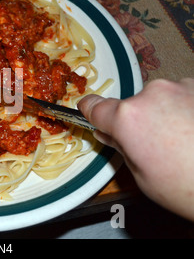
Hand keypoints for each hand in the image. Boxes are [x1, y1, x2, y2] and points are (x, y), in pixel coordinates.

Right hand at [78, 78, 193, 220]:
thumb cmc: (188, 188)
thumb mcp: (143, 176)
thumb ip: (123, 147)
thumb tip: (111, 133)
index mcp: (128, 118)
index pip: (95, 106)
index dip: (89, 111)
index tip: (89, 112)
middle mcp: (152, 94)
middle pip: (132, 105)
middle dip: (138, 120)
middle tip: (154, 145)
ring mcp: (182, 87)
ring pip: (161, 99)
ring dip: (166, 113)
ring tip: (184, 140)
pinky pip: (185, 96)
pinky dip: (187, 110)